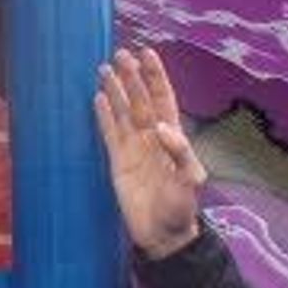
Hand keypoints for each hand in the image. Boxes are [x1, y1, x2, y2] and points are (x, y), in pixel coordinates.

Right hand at [92, 45, 207, 260]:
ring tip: (103, 68)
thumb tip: (162, 128)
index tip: (147, 53)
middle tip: (119, 54)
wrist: (162, 234)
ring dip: (115, 90)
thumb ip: (180, 153)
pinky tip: (97, 97)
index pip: (163, 98)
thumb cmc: (181, 207)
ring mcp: (134, 147)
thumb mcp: (191, 180)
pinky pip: (109, 132)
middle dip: (132, 76)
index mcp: (172, 136)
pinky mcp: (118, 161)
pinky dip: (103, 115)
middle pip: (140, 99)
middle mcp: (152, 136)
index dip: (156, 76)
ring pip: (123, 111)